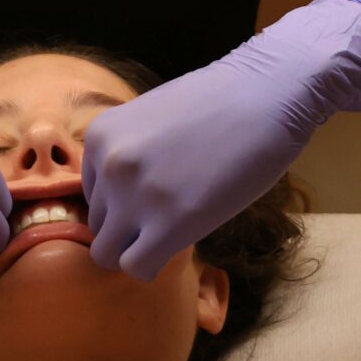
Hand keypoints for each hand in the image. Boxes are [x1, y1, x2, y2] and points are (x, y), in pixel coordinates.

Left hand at [79, 0, 360, 280]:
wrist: (267, 93)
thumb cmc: (221, 103)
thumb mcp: (151, 119)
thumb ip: (128, 155)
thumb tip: (123, 201)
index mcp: (100, 136)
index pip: (93, 193)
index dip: (125, 200)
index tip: (161, 189)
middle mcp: (108, 166)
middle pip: (99, 225)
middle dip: (130, 226)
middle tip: (172, 211)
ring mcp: (135, 195)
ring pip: (108, 254)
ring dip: (139, 248)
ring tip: (175, 228)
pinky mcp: (169, 223)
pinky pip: (136, 268)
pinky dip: (153, 264)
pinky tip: (181, 241)